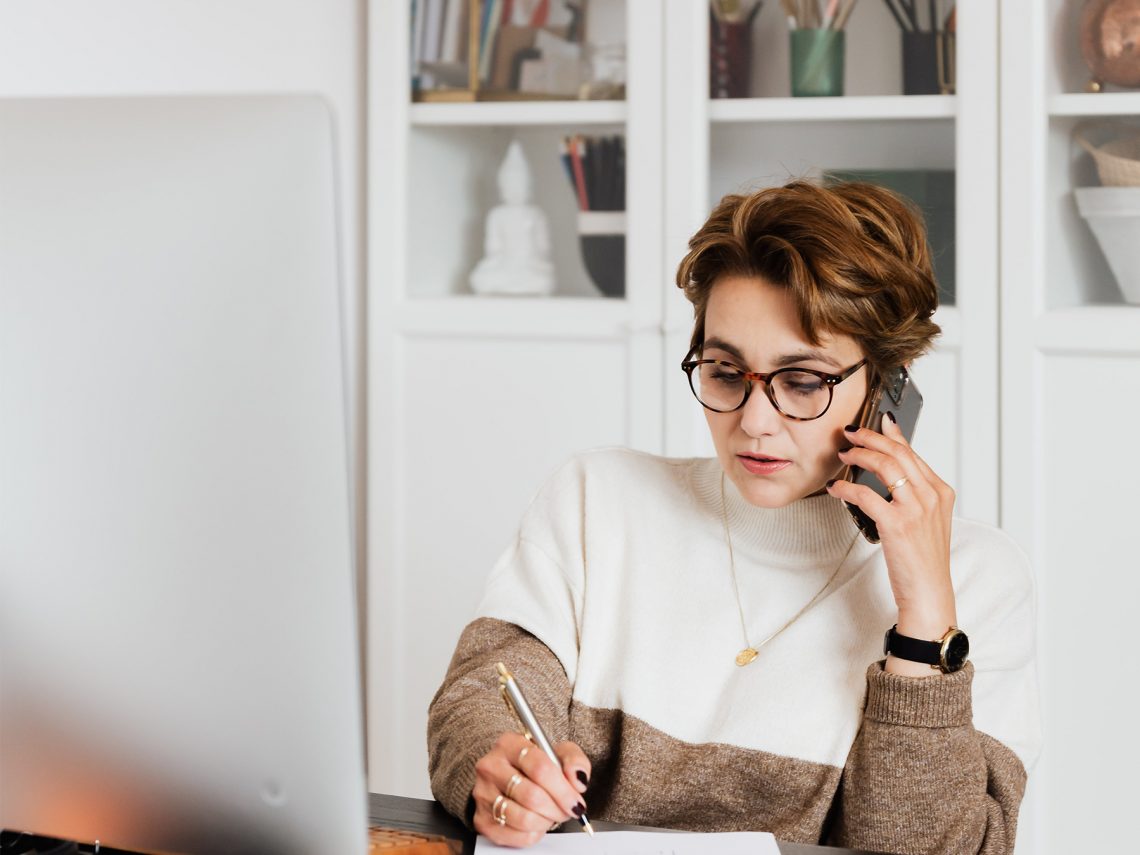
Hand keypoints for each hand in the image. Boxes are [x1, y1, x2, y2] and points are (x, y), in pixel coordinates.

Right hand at [471, 732, 590, 847]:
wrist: (511, 778)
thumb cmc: (536, 765)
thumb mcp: (559, 753)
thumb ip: (574, 760)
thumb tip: (577, 780)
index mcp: (509, 744)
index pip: (540, 768)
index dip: (563, 790)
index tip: (576, 801)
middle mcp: (491, 767)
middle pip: (532, 796)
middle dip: (557, 808)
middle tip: (568, 810)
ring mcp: (483, 793)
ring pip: (524, 818)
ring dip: (546, 821)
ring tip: (551, 814)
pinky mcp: (482, 819)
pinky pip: (516, 836)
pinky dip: (534, 834)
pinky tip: (537, 823)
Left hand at [826, 413, 957, 671]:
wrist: (929, 593)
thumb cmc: (923, 560)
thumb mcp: (927, 520)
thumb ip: (913, 494)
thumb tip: (889, 471)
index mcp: (941, 491)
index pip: (913, 453)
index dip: (891, 435)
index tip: (876, 422)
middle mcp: (932, 496)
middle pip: (898, 452)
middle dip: (870, 437)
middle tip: (850, 433)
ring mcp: (916, 509)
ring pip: (885, 466)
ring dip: (859, 455)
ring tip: (843, 454)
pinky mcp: (897, 524)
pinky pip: (866, 494)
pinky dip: (847, 487)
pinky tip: (836, 487)